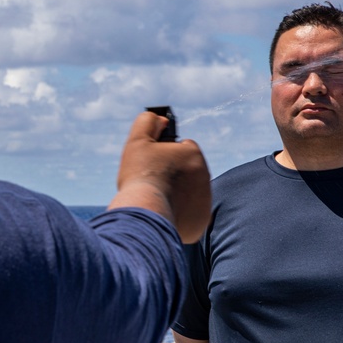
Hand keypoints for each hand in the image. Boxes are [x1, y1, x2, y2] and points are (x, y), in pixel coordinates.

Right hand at [108, 111, 210, 241]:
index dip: (166, 154)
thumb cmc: (140, 176)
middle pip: (187, 172)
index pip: (184, 148)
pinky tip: (163, 213)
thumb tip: (161, 120)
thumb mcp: (137, 141)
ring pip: (189, 193)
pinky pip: (189, 215)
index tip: (155, 164)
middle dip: (173, 175)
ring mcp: (205, 201)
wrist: (145, 213)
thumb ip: (148, 122)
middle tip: (154, 182)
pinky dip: (179, 214)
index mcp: (193, 154)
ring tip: (157, 199)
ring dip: (177, 195)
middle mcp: (205, 176)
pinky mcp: (201, 222)